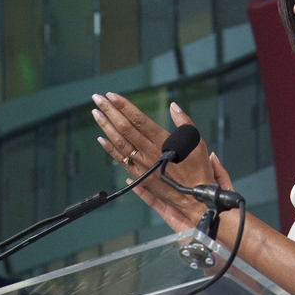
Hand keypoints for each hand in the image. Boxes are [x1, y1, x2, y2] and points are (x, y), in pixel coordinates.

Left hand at [92, 93, 216, 232]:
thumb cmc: (198, 171)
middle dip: (110, 111)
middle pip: (125, 128)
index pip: (139, 119)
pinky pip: (121, 161)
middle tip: (98, 99)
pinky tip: (101, 139)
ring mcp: (142, 166)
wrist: (195, 199)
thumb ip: (184, 122)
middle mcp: (149, 152)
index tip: (112, 96)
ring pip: (120, 143)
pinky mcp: (140, 177)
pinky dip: (110, 149)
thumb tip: (174, 107)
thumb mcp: (197, 142)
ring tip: (96, 113)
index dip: (124, 106)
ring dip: (106, 127)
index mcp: (162, 141)